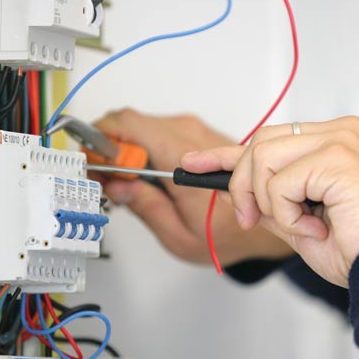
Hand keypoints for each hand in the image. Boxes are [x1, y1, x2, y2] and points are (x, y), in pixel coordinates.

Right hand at [92, 108, 292, 265]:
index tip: (91, 161)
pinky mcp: (199, 135)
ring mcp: (196, 131)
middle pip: (131, 123)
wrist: (268, 216)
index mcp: (181, 157)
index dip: (99, 139)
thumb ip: (144, 206)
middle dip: (110, 147)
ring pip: (144, 126)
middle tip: (104, 177)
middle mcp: (189, 135)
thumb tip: (118, 184)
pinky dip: (145, 149)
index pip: (127, 124)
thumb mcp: (179, 235)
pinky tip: (145, 175)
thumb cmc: (231, 232)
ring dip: (127, 149)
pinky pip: (160, 132)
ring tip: (125, 181)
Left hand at [181, 116, 358, 286]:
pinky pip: (280, 182)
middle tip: (253, 219)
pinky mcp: (336, 155)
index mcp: (334, 143)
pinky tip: (315, 227)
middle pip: (259, 143)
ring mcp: (339, 140)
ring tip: (300, 225)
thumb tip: (238, 193)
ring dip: (269, 202)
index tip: (194, 163)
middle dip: (243, 185)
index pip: (268, 139)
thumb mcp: (302, 223)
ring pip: (263, 157)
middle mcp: (338, 133)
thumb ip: (272, 201)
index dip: (225, 153)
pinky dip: (287, 214)